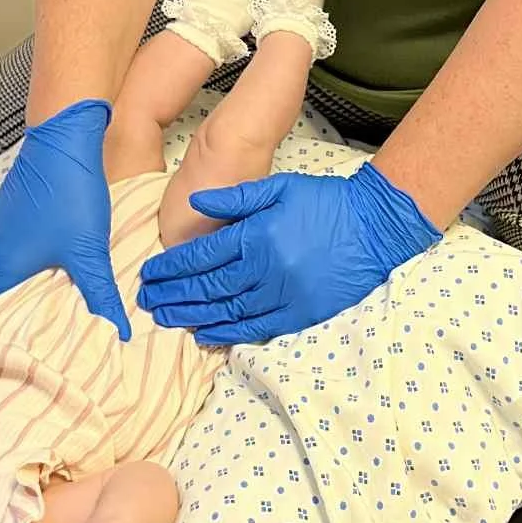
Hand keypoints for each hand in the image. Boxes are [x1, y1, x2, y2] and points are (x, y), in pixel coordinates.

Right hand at [0, 98, 131, 338]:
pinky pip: (14, 259)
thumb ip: (100, 297)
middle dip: (8, 328)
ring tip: (43, 327)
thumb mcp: (88, 253)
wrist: (62, 138)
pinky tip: (51, 282)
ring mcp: (0, 233)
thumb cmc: (69, 198)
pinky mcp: (13, 218)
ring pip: (5, 279)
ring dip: (20, 300)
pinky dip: (27, 276)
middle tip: (28, 354)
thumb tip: (118, 337)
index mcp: (0, 270)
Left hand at [136, 162, 439, 344]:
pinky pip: (255, 329)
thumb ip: (236, 198)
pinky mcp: (299, 314)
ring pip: (226, 312)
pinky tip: (205, 334)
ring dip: (192, 316)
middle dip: (173, 295)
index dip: (172, 268)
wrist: (374, 227)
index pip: (202, 258)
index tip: (150, 274)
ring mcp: (282, 296)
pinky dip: (227, 334)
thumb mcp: (279, 188)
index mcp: (256, 236)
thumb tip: (195, 204)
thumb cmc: (325, 202)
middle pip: (207, 288)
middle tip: (147, 301)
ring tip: (166, 318)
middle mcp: (265, 270)